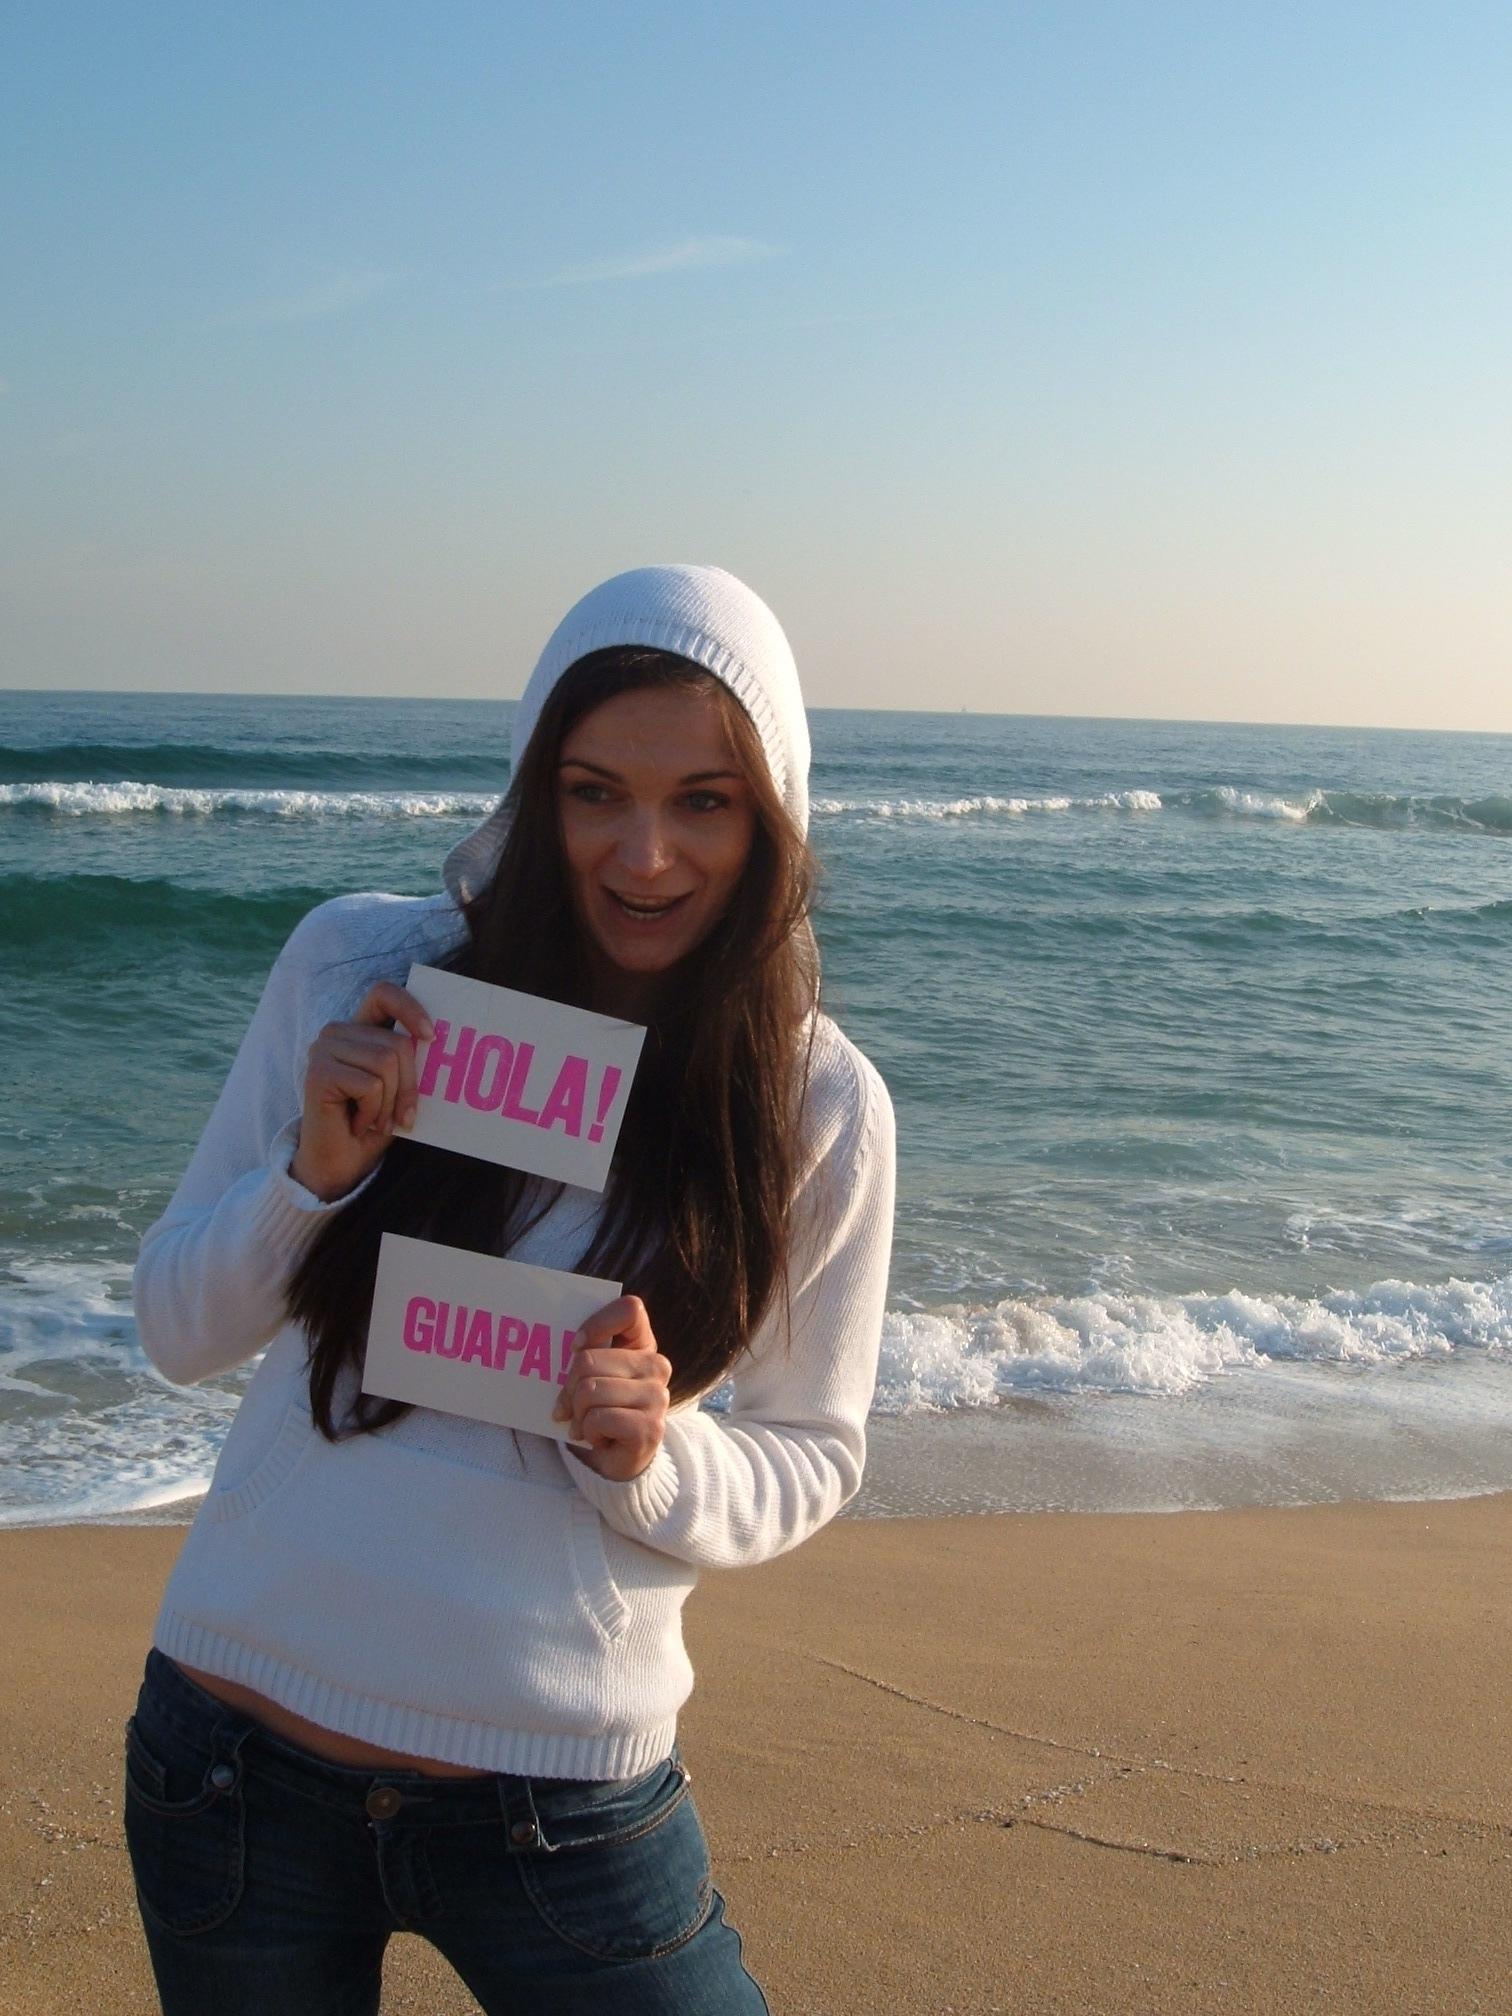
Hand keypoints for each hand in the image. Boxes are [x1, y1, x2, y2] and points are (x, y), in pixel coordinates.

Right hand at [288, 982, 434, 1202]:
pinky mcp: (318, 1072)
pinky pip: (370, 1085)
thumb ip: (411, 1063)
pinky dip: (375, 1112)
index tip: (431, 1036)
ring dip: (391, 1103)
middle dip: (409, 1086)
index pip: (383, 994)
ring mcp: (323, 1050)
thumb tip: (442, 1043)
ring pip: (387, 1063)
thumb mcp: (399, 1089)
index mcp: (358, 1030)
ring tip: (377, 1121)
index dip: (410, 1008)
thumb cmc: (373, 1125)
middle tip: (402, 1117)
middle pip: (397, 1043)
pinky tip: (359, 1124)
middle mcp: (336, 1032)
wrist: (338, 1164)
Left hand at [552, 1295, 671, 1481]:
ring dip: (578, 1414)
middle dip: (570, 1388)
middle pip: (588, 1360)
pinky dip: (588, 1431)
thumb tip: (571, 1350)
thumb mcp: (593, 1376)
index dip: (597, 1324)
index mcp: (643, 1345)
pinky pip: (599, 1418)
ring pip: (590, 1391)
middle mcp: (656, 1366)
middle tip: (573, 1407)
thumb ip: (587, 1356)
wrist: (619, 1458)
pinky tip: (599, 1437)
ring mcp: (657, 1397)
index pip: (630, 1309)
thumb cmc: (601, 1409)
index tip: (577, 1347)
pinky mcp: (651, 1427)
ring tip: (588, 1424)